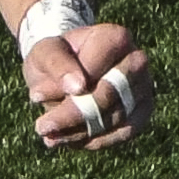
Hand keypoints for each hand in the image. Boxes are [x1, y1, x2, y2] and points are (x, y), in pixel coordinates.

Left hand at [24, 25, 149, 150]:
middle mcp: (137, 60)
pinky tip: (70, 141)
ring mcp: (144, 87)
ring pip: (115, 118)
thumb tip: (77, 88)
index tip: (34, 97)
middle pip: (110, 96)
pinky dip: (95, 141)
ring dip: (80, 132)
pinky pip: (124, 133)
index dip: (68, 88)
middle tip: (41, 127)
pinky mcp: (143, 111)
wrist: (69, 66)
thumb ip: (57, 65)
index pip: (96, 69)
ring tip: (49, 136)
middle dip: (73, 116)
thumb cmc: (56, 56)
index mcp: (115, 37)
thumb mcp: (45, 53)